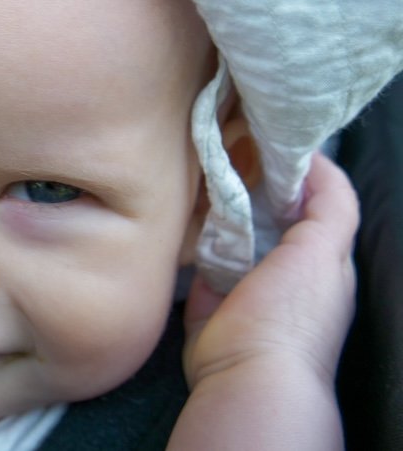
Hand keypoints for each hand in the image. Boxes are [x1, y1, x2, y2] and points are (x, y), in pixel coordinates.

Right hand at [184, 152, 356, 397]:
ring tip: (198, 170)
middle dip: (248, 181)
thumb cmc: (293, 315)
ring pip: (230, 228)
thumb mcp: (325, 251)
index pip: (311, 202)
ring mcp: (243, 282)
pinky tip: (179, 206)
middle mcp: (284, 268)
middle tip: (222, 147)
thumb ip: (331, 204)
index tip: (263, 136)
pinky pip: (198, 253)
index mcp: (321, 260)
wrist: (245, 374)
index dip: (291, 168)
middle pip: (266, 211)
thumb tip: (317, 159)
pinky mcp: (207, 295)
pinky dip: (191, 232)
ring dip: (217, 204)